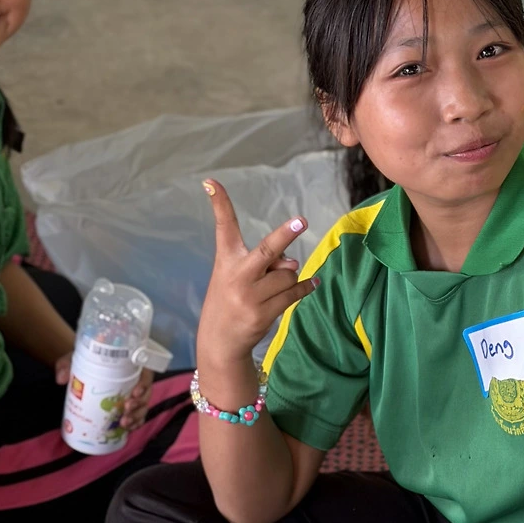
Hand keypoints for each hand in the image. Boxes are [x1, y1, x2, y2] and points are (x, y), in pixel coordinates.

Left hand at [54, 356, 152, 428]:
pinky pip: (137, 416)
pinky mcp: (128, 405)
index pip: (144, 373)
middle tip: (126, 409)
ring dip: (136, 416)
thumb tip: (61, 379)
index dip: (144, 384)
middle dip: (139, 404)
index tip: (135, 392)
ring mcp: (133, 394)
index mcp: (130, 364)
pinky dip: (135, 423)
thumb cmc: (85, 359)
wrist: (84, 366)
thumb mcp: (76, 357)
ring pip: (142, 406)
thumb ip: (66, 364)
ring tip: (124, 423)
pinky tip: (128, 430)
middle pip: (146, 393)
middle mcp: (135, 379)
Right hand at [198, 180, 315, 363]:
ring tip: (274, 288)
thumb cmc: (231, 299)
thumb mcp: (239, 277)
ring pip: (287, 275)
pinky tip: (312, 284)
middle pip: (267, 250)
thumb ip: (264, 264)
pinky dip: (305, 288)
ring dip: (289, 278)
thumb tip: (292, 266)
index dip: (219, 203)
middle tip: (302, 221)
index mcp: (226, 259)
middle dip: (286, 234)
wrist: (219, 340)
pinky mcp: (263, 313)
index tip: (211, 182)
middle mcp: (237, 275)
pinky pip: (294, 294)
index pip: (223, 226)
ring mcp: (250, 296)